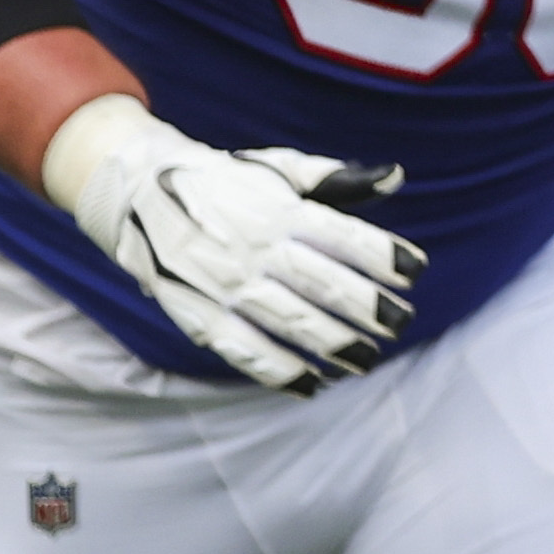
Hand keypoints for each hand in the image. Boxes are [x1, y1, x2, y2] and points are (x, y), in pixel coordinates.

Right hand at [45, 97, 423, 393]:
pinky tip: (311, 384)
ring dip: (333, 345)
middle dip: (367, 308)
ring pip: (288, 322)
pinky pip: (243, 350)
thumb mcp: (280, 168)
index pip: (343, 236)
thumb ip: (337, 178)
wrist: (139, 192)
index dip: (383, 255)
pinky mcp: (198, 313)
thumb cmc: (228, 182)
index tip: (415, 272)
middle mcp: (255, 248)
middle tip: (400, 323)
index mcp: (280, 210)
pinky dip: (278, 372)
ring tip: (367, 360)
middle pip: (322, 284)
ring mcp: (225, 284)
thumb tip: (395, 177)